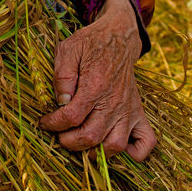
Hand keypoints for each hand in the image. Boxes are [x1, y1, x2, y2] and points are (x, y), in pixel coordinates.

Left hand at [39, 0, 156, 160]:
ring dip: (96, 151)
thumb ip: (62, 75)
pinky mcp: (139, 112)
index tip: (45, 122)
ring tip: (82, 141)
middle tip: (59, 134)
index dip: (54, 124)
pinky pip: (146, 142)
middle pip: (91, 136)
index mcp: (95, 85)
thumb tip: (61, 102)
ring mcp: (129, 109)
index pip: (72, 116)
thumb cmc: (90, 43)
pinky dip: (134, 153)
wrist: (118, 37)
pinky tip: (113, 144)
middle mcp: (114, 101)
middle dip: (69, 141)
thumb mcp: (68, 49)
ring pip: (116, 145)